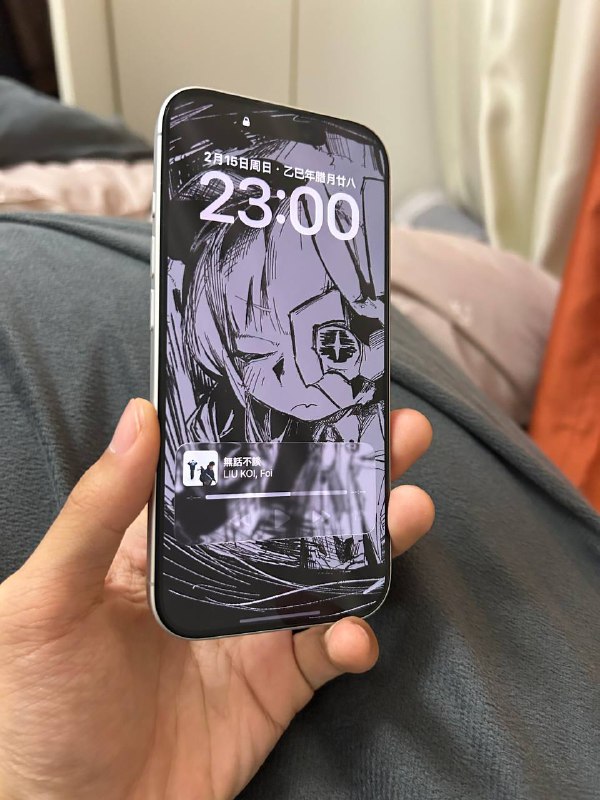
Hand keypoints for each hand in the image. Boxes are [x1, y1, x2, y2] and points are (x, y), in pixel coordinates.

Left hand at [0, 400, 433, 799]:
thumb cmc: (33, 713)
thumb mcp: (47, 602)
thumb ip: (96, 511)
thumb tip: (140, 417)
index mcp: (164, 544)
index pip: (230, 471)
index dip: (276, 432)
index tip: (321, 394)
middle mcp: (217, 577)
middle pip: (295, 513)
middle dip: (349, 472)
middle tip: (397, 436)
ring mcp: (251, 631)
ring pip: (327, 573)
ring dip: (373, 541)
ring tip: (408, 509)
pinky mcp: (275, 686)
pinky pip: (327, 654)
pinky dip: (351, 641)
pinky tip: (352, 634)